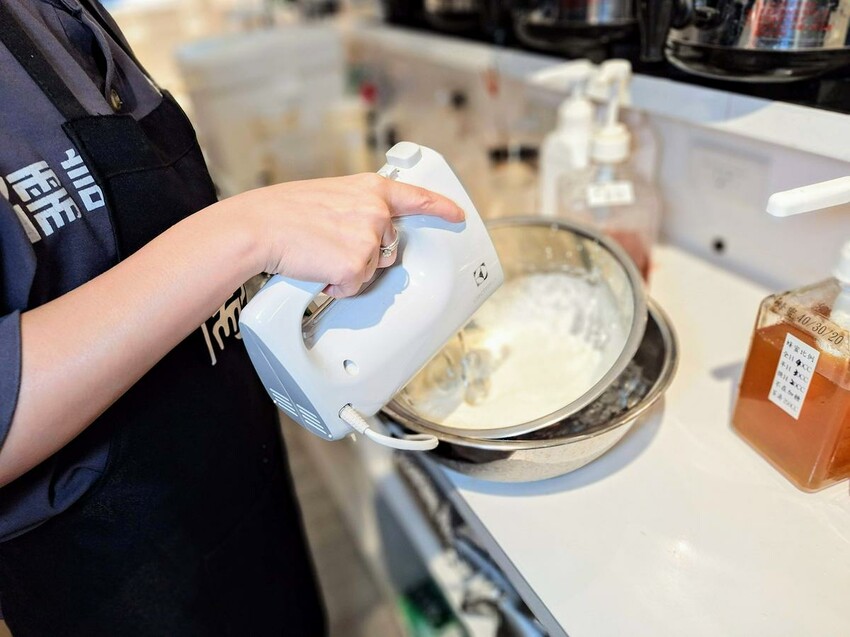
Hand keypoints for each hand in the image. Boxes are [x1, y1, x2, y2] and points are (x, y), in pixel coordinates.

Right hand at [232, 173, 465, 296]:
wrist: (260, 227)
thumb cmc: (284, 212)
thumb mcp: (330, 195)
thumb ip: (356, 207)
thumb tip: (364, 227)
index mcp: (370, 189)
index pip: (416, 198)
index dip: (440, 208)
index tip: (457, 215)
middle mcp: (376, 211)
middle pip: (388, 246)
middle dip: (364, 253)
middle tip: (329, 243)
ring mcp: (370, 237)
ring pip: (372, 269)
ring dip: (348, 269)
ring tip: (319, 252)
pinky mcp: (358, 264)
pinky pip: (355, 286)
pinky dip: (336, 285)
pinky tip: (318, 267)